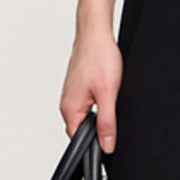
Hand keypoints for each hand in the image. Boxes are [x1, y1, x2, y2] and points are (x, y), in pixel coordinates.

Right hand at [60, 29, 123, 149]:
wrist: (96, 33)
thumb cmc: (99, 56)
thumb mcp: (108, 93)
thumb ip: (107, 122)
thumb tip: (107, 145)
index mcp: (70, 109)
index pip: (79, 140)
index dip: (96, 143)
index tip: (110, 138)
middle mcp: (67, 103)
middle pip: (83, 130)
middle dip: (100, 127)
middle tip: (113, 111)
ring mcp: (71, 95)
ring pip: (87, 116)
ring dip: (100, 113)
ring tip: (109, 97)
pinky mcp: (78, 88)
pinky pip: (87, 104)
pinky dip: (98, 102)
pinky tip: (106, 91)